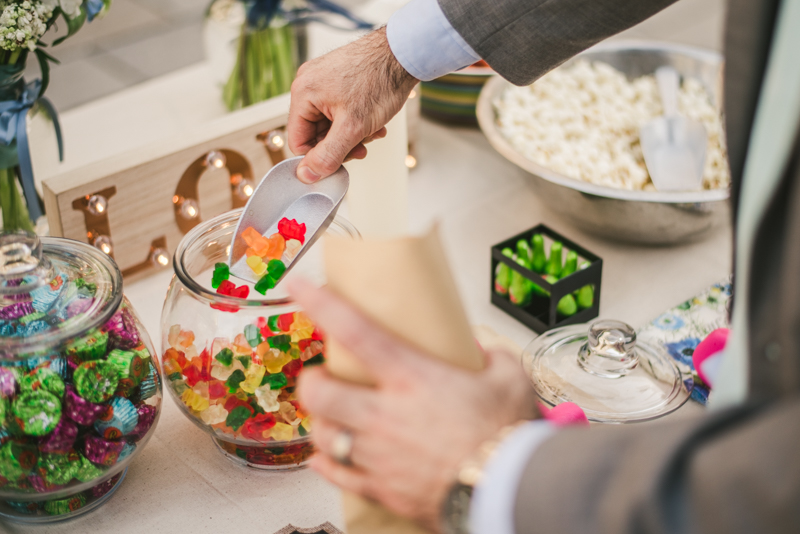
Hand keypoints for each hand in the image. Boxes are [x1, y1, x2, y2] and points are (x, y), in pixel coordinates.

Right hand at [288, 27, 417, 182]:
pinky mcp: (339, 78)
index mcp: (303, 94)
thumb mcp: (353, 128)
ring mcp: (324, 79)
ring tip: (373, 132)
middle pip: (316, 132)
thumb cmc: (380, 81)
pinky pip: (340, 110)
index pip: (298, 141)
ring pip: (331, 123)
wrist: (404, 53)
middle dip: (341, 143)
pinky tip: (375, 122)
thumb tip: (307, 175)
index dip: (319, 158)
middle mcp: (308, 84)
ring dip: (353, 134)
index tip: (340, 163)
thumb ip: (328, 155)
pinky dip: (357, 120)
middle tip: (362, 146)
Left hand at [288, 278, 538, 531]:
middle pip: (318, 392)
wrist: (511, 491)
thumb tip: (482, 352)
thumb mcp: (510, 377)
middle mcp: (385, 415)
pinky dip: (326, 464)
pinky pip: (338, 475)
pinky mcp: (384, 489)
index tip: (300, 286)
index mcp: (412, 378)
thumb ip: (492, 357)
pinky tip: (325, 457)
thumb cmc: (508, 435)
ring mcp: (379, 455)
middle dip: (311, 380)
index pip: (355, 330)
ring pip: (323, 435)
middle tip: (321, 375)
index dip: (322, 303)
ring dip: (321, 421)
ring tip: (332, 414)